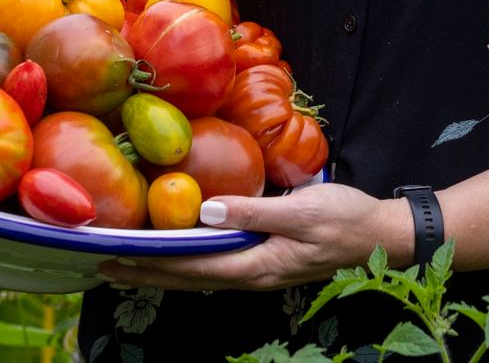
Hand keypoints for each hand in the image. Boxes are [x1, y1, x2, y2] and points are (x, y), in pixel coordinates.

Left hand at [97, 182, 407, 291]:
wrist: (383, 237)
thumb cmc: (346, 220)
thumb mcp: (302, 211)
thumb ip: (254, 213)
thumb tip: (205, 211)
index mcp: (256, 265)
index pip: (192, 266)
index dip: (152, 263)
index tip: (116, 257)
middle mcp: (251, 274)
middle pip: (188, 277)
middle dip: (146, 273)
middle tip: (105, 266)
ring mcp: (259, 270)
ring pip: (200, 274)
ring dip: (163, 270)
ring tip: (129, 264)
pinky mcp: (266, 261)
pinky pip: (216, 265)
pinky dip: (189, 261)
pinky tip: (180, 253)